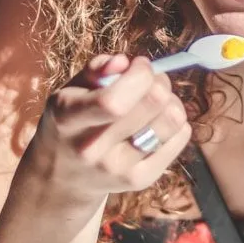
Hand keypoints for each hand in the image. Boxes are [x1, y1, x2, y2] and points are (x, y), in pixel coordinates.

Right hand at [31, 53, 191, 203]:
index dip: (139, 75)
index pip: (114, 101)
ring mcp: (118, 168)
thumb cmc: (72, 122)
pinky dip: (177, 122)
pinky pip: (181, 137)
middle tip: (151, 80)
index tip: (140, 65)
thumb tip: (124, 62)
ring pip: (172, 120)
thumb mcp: (70, 90)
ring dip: (171, 101)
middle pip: (152, 104)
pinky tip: (158, 121)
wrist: (63, 177)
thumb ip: (96, 69)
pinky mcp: (140, 180)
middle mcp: (91, 148)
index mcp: (68, 118)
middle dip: (159, 81)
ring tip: (156, 101)